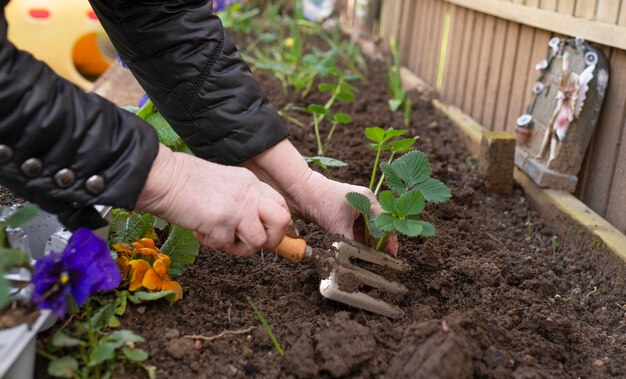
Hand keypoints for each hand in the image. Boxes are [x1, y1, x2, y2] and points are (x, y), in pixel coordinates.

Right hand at [136, 145, 291, 255]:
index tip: (263, 234)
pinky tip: (200, 232)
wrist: (163, 177)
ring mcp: (238, 206)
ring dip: (240, 249)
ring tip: (220, 240)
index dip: (275, 225)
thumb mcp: (223, 186)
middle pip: (282, 221)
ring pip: (259, 240)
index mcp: (250, 182)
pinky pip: (227, 245)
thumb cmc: (184, 183)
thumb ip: (240, 202)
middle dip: (271, 240)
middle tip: (249, 243)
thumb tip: (251, 228)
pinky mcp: (222, 220)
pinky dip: (213, 244)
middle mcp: (249, 192)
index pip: (281, 205)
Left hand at [242, 140, 397, 254]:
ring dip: (364, 244)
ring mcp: (352, 210)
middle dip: (377, 244)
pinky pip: (353, 232)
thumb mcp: (338, 225)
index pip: (385, 222)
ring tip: (366, 260)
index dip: (389, 239)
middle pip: (376, 228)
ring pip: (363, 232)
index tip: (390, 255)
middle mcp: (363, 204)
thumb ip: (350, 244)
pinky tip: (354, 253)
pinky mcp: (341, 216)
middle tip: (379, 261)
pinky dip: (354, 242)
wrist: (298, 191)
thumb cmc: (321, 200)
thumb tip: (356, 262)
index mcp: (368, 200)